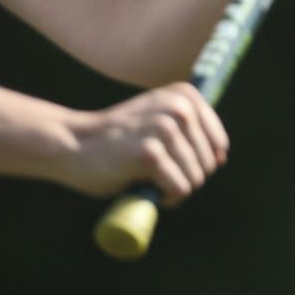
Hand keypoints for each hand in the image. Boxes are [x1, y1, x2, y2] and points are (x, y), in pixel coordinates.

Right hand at [62, 83, 228, 202]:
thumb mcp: (158, 121)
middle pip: (208, 164)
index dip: (198, 163)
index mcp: (185, 96)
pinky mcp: (151, 154)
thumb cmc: (118, 141)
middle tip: (155, 175)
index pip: (219, 144)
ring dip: (175, 189)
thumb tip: (221, 157)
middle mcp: (179, 108)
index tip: (171, 162)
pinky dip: (167, 198)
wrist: (72, 145)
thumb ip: (189, 131)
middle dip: (185, 178)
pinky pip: (180, 190)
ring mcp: (165, 129)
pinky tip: (146, 189)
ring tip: (148, 180)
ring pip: (195, 179)